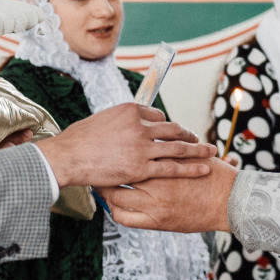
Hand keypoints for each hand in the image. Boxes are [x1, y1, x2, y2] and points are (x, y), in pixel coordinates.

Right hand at [35, 102, 215, 187]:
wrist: (68, 156)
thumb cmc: (78, 140)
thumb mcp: (101, 120)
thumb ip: (117, 122)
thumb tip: (121, 125)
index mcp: (130, 110)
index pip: (157, 116)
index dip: (166, 125)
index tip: (172, 131)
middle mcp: (140, 126)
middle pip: (173, 129)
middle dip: (187, 134)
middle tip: (197, 139)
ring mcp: (142, 147)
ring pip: (178, 147)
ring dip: (197, 149)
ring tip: (211, 151)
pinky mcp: (141, 168)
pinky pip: (172, 168)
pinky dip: (190, 168)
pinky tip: (203, 169)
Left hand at [98, 159, 237, 231]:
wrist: (229, 202)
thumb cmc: (212, 175)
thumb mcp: (190, 153)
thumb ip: (170, 147)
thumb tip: (153, 135)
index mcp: (163, 162)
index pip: (130, 154)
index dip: (114, 152)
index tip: (105, 148)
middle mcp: (156, 183)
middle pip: (118, 174)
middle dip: (104, 171)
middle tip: (95, 167)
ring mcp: (154, 204)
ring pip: (116, 197)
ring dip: (105, 190)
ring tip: (99, 186)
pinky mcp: (156, 222)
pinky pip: (125, 218)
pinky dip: (115, 211)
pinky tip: (113, 205)